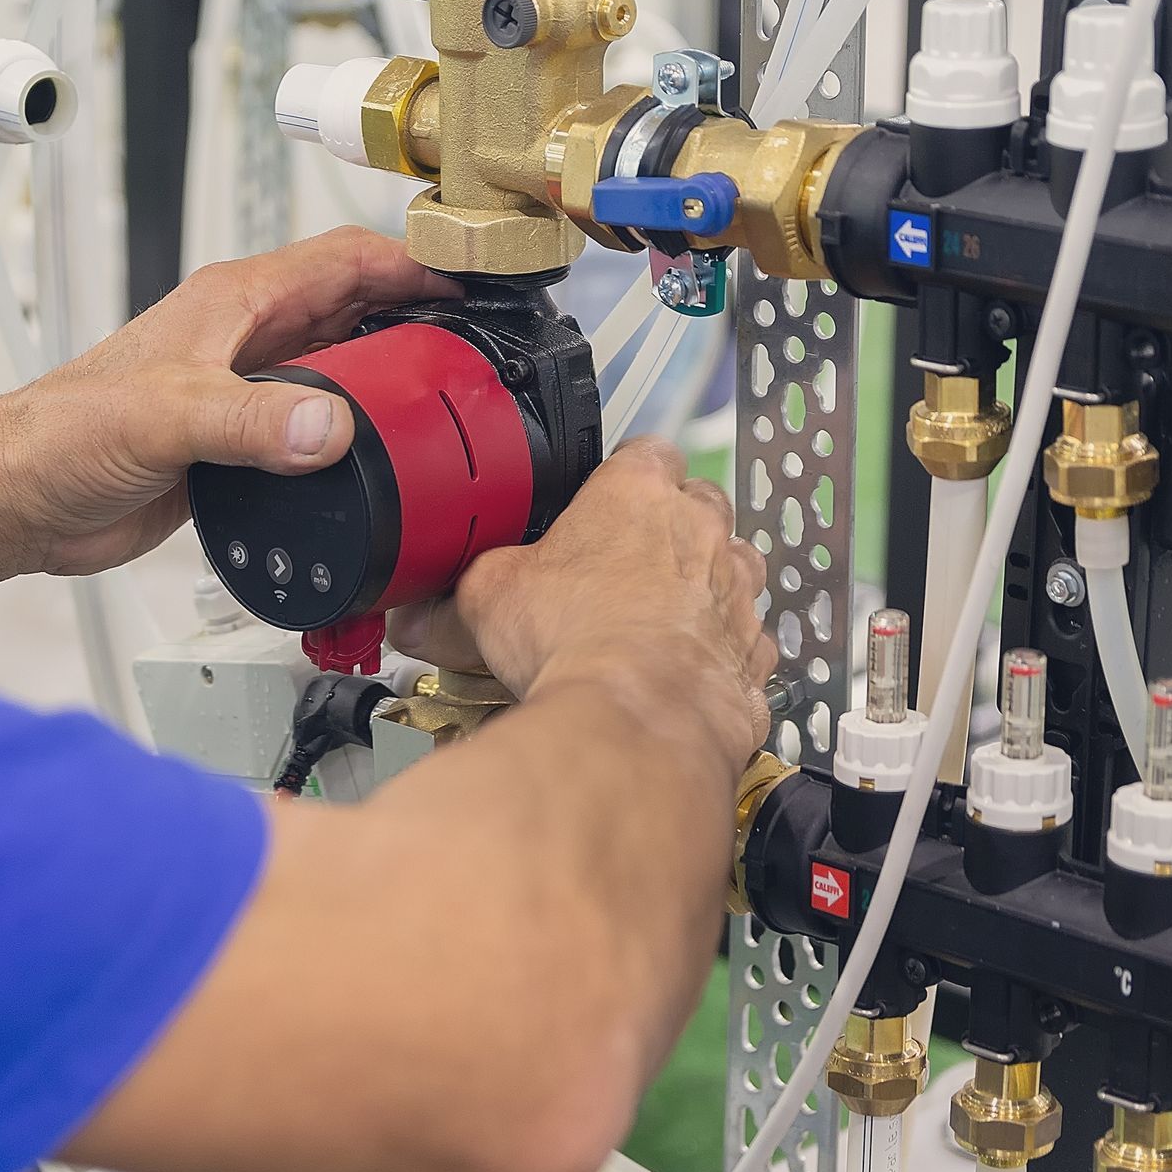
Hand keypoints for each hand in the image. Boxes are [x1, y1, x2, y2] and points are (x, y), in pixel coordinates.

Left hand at [0, 228, 460, 576]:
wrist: (22, 499)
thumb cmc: (63, 434)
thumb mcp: (166, 418)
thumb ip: (250, 422)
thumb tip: (330, 428)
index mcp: (234, 303)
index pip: (345, 258)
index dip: (414, 262)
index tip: (473, 280)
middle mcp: (246, 339)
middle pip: (357, 311)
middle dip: (419, 322)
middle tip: (477, 352)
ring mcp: (245, 391)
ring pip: (342, 372)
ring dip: (391, 385)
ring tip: (448, 407)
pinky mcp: (239, 445)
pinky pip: (316, 431)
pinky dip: (355, 442)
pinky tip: (381, 467)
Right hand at [389, 439, 778, 763]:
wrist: (636, 718)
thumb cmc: (574, 640)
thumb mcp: (488, 598)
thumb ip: (456, 592)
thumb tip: (418, 615)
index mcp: (638, 491)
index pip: (643, 452)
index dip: (621, 479)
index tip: (599, 505)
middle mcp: (701, 530)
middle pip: (696, 506)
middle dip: (667, 530)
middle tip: (619, 569)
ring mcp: (736, 590)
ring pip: (731, 568)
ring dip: (700, 587)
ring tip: (651, 622)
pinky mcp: (754, 651)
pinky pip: (741, 639)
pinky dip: (716, 652)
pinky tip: (678, 672)